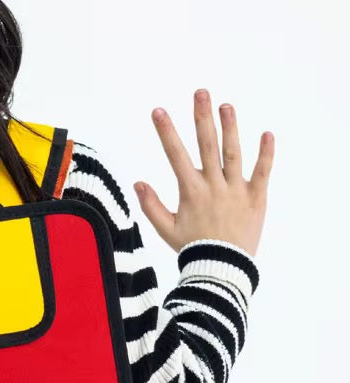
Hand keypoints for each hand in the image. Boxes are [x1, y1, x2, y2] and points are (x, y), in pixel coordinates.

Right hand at [133, 88, 273, 257]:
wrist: (221, 268)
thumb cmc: (192, 249)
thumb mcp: (166, 229)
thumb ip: (151, 206)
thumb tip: (137, 183)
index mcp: (191, 192)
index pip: (175, 155)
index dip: (166, 132)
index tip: (158, 111)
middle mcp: (213, 186)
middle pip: (207, 145)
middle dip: (202, 118)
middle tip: (201, 92)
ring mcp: (236, 190)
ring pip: (233, 153)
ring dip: (230, 127)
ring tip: (226, 105)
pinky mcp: (256, 198)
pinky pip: (263, 172)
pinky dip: (266, 153)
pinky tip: (266, 133)